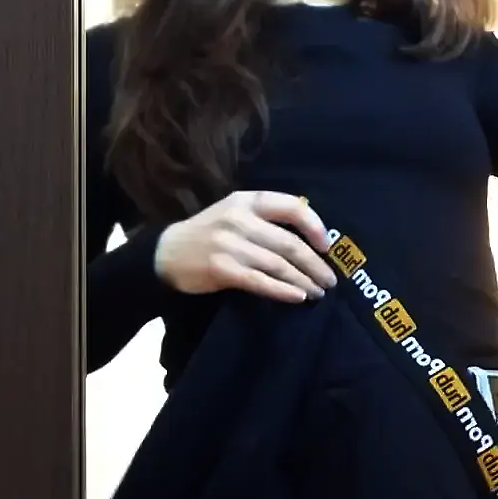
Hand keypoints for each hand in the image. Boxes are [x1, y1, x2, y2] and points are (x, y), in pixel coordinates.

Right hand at [154, 191, 339, 303]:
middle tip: (329, 280)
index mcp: (247, 201)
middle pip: (289, 243)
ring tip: (318, 292)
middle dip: (315, 264)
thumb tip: (311, 236)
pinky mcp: (221, 269)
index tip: (327, 246)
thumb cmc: (209, 233)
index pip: (292, 207)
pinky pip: (261, 281)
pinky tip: (297, 297)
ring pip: (278, 265)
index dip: (315, 226)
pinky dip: (283, 291)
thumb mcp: (235, 212)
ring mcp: (230, 244)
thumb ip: (266, 217)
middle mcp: (240, 219)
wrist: (167, 252)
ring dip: (303, 281)